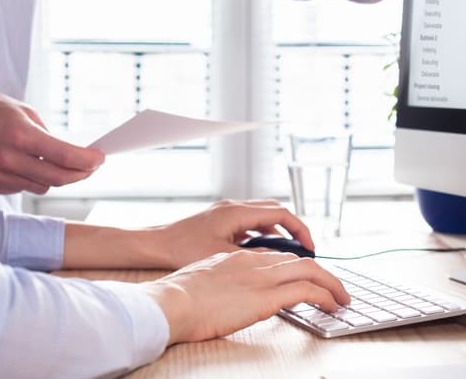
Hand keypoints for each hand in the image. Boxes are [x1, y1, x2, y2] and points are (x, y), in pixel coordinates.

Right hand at [0, 85, 104, 194]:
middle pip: (59, 178)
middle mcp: (9, 159)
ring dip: (56, 177)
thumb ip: (47, 134)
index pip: (65, 156)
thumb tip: (68, 152)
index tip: (99, 159)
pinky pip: (22, 188)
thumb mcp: (24, 111)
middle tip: (90, 167)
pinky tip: (31, 166)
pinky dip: (33, 179)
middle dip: (80, 174)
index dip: (88, 161)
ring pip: (42, 186)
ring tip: (60, 164)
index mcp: (20, 135)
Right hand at [143, 250, 349, 343]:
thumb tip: (226, 294)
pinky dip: (325, 295)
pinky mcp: (267, 296)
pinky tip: (333, 305)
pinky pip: (308, 291)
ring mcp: (262, 277)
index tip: (306, 278)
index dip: (296, 267)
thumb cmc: (177, 298)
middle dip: (321, 273)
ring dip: (331, 284)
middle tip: (334, 287)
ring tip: (341, 298)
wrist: (170, 303)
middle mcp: (254, 262)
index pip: (277, 257)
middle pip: (299, 261)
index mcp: (237, 257)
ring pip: (311, 271)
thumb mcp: (203, 280)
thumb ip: (221, 281)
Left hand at [150, 199, 315, 268]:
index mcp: (237, 212)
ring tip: (287, 253)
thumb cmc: (182, 249)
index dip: (300, 230)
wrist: (155, 244)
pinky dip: (262, 234)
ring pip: (263, 216)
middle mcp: (234, 206)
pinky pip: (250, 222)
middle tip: (304, 249)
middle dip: (293, 229)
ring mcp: (227, 211)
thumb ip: (253, 255)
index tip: (309, 248)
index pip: (281, 213)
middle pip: (275, 211)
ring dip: (277, 231)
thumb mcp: (223, 255)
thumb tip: (278, 259)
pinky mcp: (220, 219)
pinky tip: (261, 252)